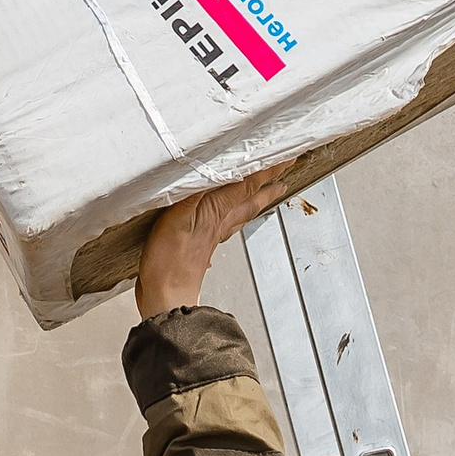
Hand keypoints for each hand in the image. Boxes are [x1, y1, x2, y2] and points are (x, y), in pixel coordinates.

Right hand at [135, 160, 302, 321]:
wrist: (166, 298)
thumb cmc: (168, 264)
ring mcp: (212, 235)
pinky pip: (228, 224)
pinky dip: (236, 215)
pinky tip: (231, 218)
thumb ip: (192, 193)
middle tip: (288, 168)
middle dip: (271, 181)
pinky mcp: (202, 245)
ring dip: (259, 197)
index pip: (248, 185)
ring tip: (271, 190)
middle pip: (252, 198)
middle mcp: (219, 222)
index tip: (285, 156)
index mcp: (216, 212)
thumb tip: (207, 171)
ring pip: (243, 211)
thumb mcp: (176, 219)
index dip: (267, 169)